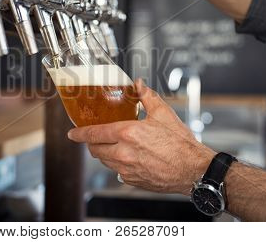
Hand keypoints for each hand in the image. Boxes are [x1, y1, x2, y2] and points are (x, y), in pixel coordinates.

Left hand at [68, 79, 215, 194]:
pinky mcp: (132, 181)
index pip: (94, 134)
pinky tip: (129, 157)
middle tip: (96, 137)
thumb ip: (146, 96)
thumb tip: (138, 84)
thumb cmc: (181, 143)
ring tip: (115, 145)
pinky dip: (118, 164)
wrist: (193, 170)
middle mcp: (123, 153)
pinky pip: (117, 172)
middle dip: (92, 143)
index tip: (72, 134)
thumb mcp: (163, 113)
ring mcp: (127, 170)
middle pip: (95, 149)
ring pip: (104, 161)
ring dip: (105, 153)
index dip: (79, 134)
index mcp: (128, 134)